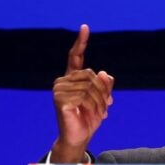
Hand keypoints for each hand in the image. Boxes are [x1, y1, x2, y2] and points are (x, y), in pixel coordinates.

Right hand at [50, 24, 113, 161]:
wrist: (79, 137)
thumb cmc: (89, 118)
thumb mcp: (102, 99)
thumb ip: (104, 85)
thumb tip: (102, 72)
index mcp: (72, 78)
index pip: (75, 57)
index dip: (80, 42)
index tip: (85, 27)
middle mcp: (63, 81)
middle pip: (91, 75)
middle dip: (102, 92)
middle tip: (105, 106)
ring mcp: (59, 89)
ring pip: (90, 86)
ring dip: (99, 101)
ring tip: (99, 113)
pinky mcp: (60, 99)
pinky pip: (85, 96)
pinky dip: (93, 107)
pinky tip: (91, 114)